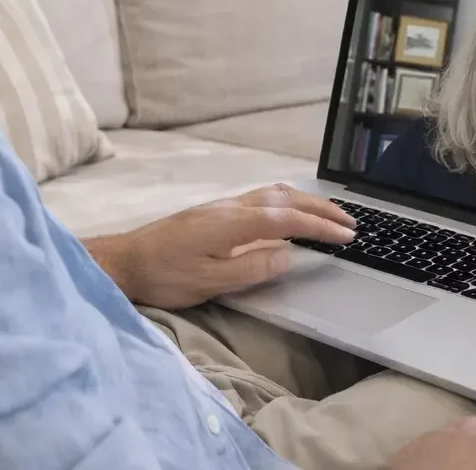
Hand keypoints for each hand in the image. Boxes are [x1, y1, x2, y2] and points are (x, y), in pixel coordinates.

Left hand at [85, 183, 356, 308]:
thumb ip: (252, 268)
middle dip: (321, 208)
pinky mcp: (215, 211)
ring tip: (328, 215)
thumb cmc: (164, 275)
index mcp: (233, 223)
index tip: (347, 236)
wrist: (125, 260)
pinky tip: (289, 211)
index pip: (287, 220)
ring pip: (273, 193)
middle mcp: (230, 206)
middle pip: (285, 199)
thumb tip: (289, 256)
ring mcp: (222, 205)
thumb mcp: (211, 281)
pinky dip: (287, 201)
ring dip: (305, 201)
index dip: (320, 227)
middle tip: (350, 222)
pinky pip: (261, 196)